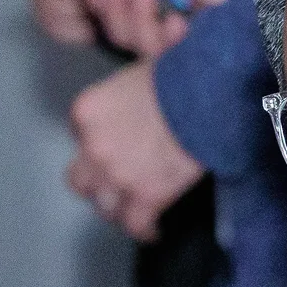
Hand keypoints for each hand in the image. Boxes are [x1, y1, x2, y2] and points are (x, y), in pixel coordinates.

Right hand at [31, 0, 229, 58]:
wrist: (278, 11)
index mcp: (160, 13)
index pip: (117, 8)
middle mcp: (163, 38)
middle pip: (119, 30)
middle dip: (111, 0)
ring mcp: (174, 58)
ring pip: (137, 44)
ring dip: (135, 14)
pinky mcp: (188, 73)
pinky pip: (165, 61)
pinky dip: (166, 37)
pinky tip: (174, 21)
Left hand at [65, 60, 204, 240]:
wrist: (209, 98)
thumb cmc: (181, 74)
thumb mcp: (142, 66)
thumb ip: (133, 80)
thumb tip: (154, 55)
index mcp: (86, 112)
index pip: (78, 134)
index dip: (97, 140)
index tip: (116, 142)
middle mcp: (93, 148)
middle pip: (80, 179)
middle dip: (96, 181)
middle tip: (116, 180)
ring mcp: (117, 176)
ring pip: (103, 206)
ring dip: (117, 207)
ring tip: (133, 207)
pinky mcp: (146, 197)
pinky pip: (135, 225)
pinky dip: (143, 230)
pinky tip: (152, 231)